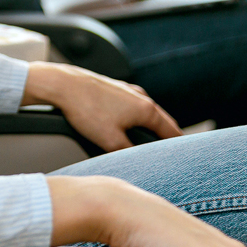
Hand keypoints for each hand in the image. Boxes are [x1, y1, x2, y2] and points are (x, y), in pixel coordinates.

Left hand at [21, 62, 180, 150]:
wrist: (62, 85)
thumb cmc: (85, 109)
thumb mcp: (110, 141)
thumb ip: (129, 152)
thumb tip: (139, 162)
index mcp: (146, 108)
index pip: (171, 131)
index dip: (177, 146)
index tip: (184, 157)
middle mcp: (140, 96)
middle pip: (160, 121)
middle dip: (165, 136)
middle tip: (171, 152)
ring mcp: (126, 90)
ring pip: (144, 112)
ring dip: (149, 126)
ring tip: (150, 141)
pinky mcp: (112, 89)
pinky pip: (130, 106)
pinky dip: (134, 117)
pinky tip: (126, 124)